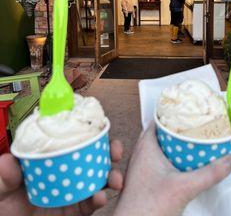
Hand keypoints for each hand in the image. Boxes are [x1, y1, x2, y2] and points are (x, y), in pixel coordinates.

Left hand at [0, 140, 122, 215]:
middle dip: (111, 151)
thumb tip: (9, 161)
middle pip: (95, 156)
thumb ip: (4, 175)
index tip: (100, 127)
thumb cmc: (6, 206)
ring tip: (114, 178)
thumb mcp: (2, 187)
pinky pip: (91, 205)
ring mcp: (74, 192)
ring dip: (112, 176)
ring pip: (100, 180)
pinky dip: (99, 200)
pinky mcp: (76, 212)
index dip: (90, 132)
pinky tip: (100, 197)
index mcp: (54, 159)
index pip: (74, 140)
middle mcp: (68, 172)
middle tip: (115, 150)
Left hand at [113, 124, 230, 215]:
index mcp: (146, 146)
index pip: (158, 120)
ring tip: (193, 143)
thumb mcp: (185, 186)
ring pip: (160, 148)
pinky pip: (159, 161)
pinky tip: (184, 166)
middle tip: (194, 127)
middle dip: (178, 129)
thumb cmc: (147, 208)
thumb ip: (210, 173)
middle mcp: (141, 154)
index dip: (173, 114)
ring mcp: (142, 167)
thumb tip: (230, 161)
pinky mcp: (146, 180)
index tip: (188, 112)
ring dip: (175, 145)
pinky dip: (172, 159)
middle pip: (161, 133)